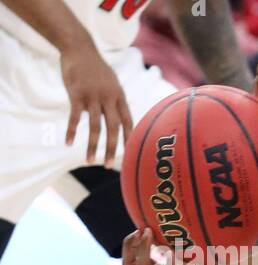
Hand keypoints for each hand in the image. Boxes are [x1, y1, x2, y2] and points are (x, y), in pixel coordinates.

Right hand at [60, 42, 131, 165]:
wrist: (79, 48)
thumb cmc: (96, 68)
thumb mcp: (112, 83)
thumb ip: (116, 101)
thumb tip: (121, 120)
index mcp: (120, 96)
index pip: (128, 122)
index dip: (130, 139)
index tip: (131, 155)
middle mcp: (109, 98)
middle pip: (114, 128)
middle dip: (112, 148)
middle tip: (109, 166)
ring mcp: (92, 96)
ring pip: (95, 126)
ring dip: (93, 146)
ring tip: (90, 161)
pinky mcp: (76, 94)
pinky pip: (74, 117)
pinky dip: (71, 131)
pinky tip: (68, 143)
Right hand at [122, 229, 231, 264]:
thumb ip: (215, 258)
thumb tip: (224, 238)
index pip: (138, 259)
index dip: (135, 243)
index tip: (144, 226)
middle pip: (130, 263)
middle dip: (131, 245)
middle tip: (143, 229)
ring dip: (143, 251)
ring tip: (149, 234)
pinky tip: (171, 253)